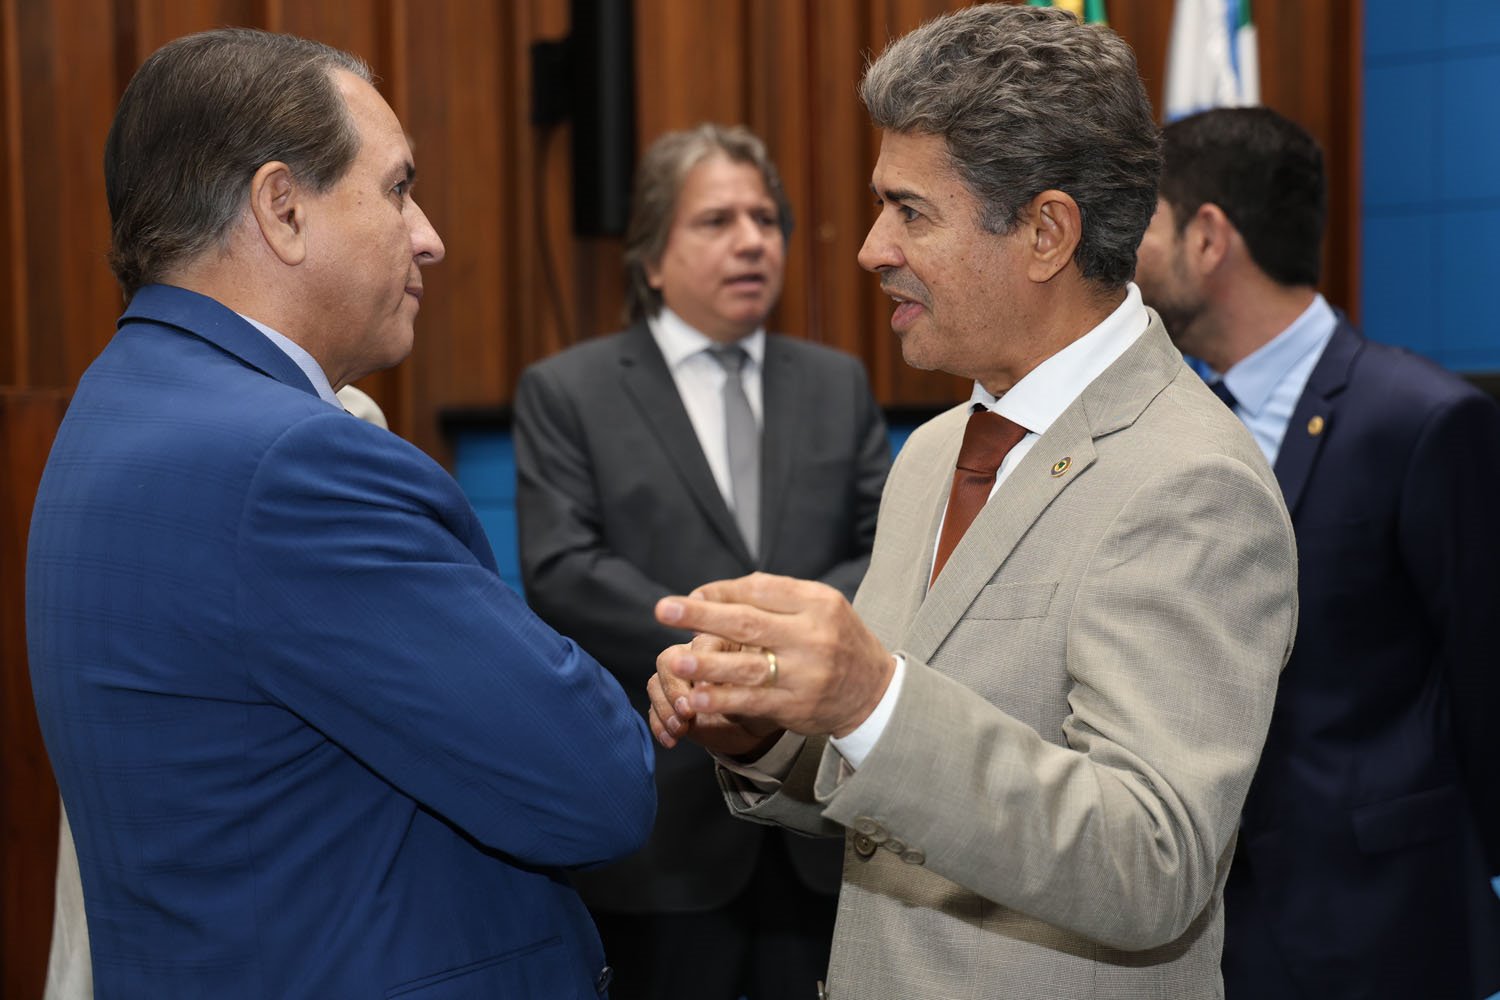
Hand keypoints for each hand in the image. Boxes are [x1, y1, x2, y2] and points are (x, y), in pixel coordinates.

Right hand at [646, 632, 783, 755]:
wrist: (757, 725)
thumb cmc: (767, 699)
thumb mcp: (766, 691)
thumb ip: (748, 684)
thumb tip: (722, 685)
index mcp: (723, 641)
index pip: (702, 643)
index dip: (700, 664)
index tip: (705, 689)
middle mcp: (696, 653)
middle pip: (670, 659)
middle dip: (674, 688)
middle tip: (686, 711)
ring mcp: (680, 677)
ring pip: (657, 682)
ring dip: (665, 708)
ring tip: (680, 728)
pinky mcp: (670, 700)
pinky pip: (653, 708)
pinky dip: (659, 725)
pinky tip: (671, 740)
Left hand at [655, 572, 894, 738]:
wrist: (874, 692)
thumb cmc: (836, 640)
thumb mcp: (819, 607)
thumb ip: (775, 596)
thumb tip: (714, 593)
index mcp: (818, 604)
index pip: (761, 591)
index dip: (721, 593)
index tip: (690, 596)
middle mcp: (814, 637)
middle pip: (749, 623)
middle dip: (702, 616)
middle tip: (664, 610)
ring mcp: (806, 675)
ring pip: (749, 667)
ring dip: (707, 663)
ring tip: (674, 660)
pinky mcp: (797, 707)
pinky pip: (753, 702)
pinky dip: (723, 699)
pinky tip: (697, 695)